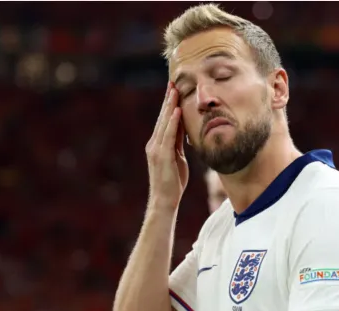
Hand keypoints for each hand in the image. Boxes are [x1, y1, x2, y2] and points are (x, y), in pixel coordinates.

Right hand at [145, 83, 188, 210]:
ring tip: (175, 91)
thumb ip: (178, 144)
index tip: (174, 90)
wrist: (164, 200)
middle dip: (168, 100)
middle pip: (163, 118)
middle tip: (173, 82)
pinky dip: (172, 122)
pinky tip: (176, 111)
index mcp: (158, 144)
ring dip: (170, 106)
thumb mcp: (178, 159)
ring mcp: (156, 149)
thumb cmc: (173, 182)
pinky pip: (168, 135)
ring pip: (164, 123)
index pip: (165, 120)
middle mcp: (154, 144)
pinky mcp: (161, 156)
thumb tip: (184, 131)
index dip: (169, 105)